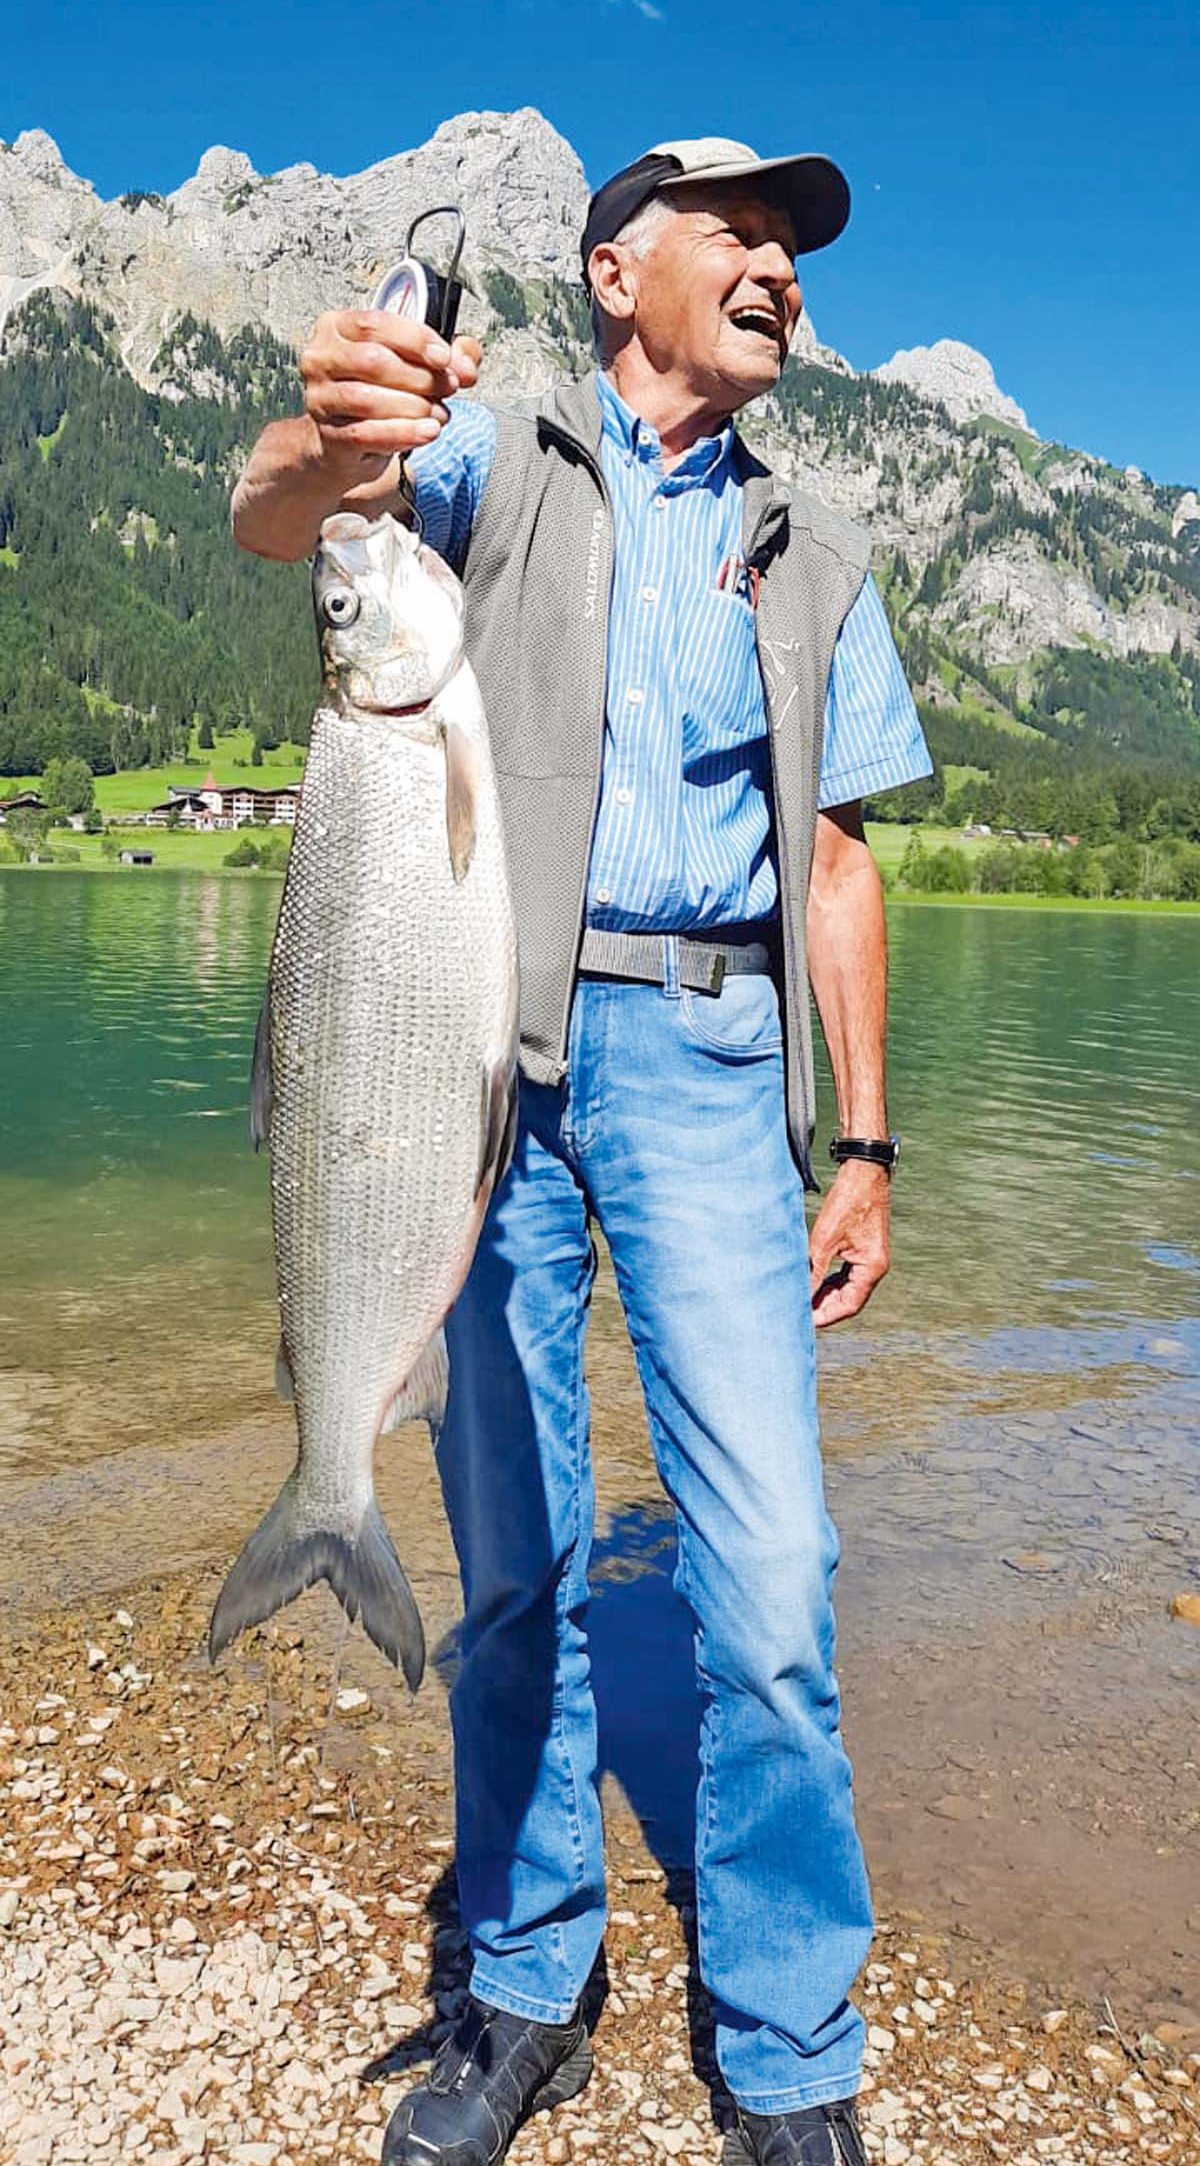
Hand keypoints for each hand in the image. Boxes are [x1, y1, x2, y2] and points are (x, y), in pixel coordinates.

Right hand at [299, 309, 482, 483]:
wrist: (348, 440)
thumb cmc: (380, 391)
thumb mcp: (414, 363)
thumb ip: (449, 355)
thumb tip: (467, 365)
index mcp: (339, 327)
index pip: (375, 324)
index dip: (415, 339)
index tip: (445, 357)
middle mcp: (322, 358)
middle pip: (374, 362)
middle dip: (420, 376)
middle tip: (448, 388)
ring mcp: (321, 398)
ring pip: (368, 399)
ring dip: (414, 407)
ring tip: (439, 413)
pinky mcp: (328, 434)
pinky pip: (366, 434)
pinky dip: (403, 433)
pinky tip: (428, 431)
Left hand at [808, 1159, 890, 1328]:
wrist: (863, 1172)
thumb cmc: (847, 1201)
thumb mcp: (824, 1239)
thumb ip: (813, 1270)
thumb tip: (800, 1295)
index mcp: (872, 1267)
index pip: (849, 1305)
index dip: (826, 1316)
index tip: (804, 1321)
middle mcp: (875, 1267)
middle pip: (849, 1300)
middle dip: (824, 1307)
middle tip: (798, 1312)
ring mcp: (870, 1258)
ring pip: (846, 1288)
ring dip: (826, 1295)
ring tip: (802, 1299)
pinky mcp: (863, 1249)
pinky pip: (846, 1274)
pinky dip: (830, 1281)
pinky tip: (812, 1282)